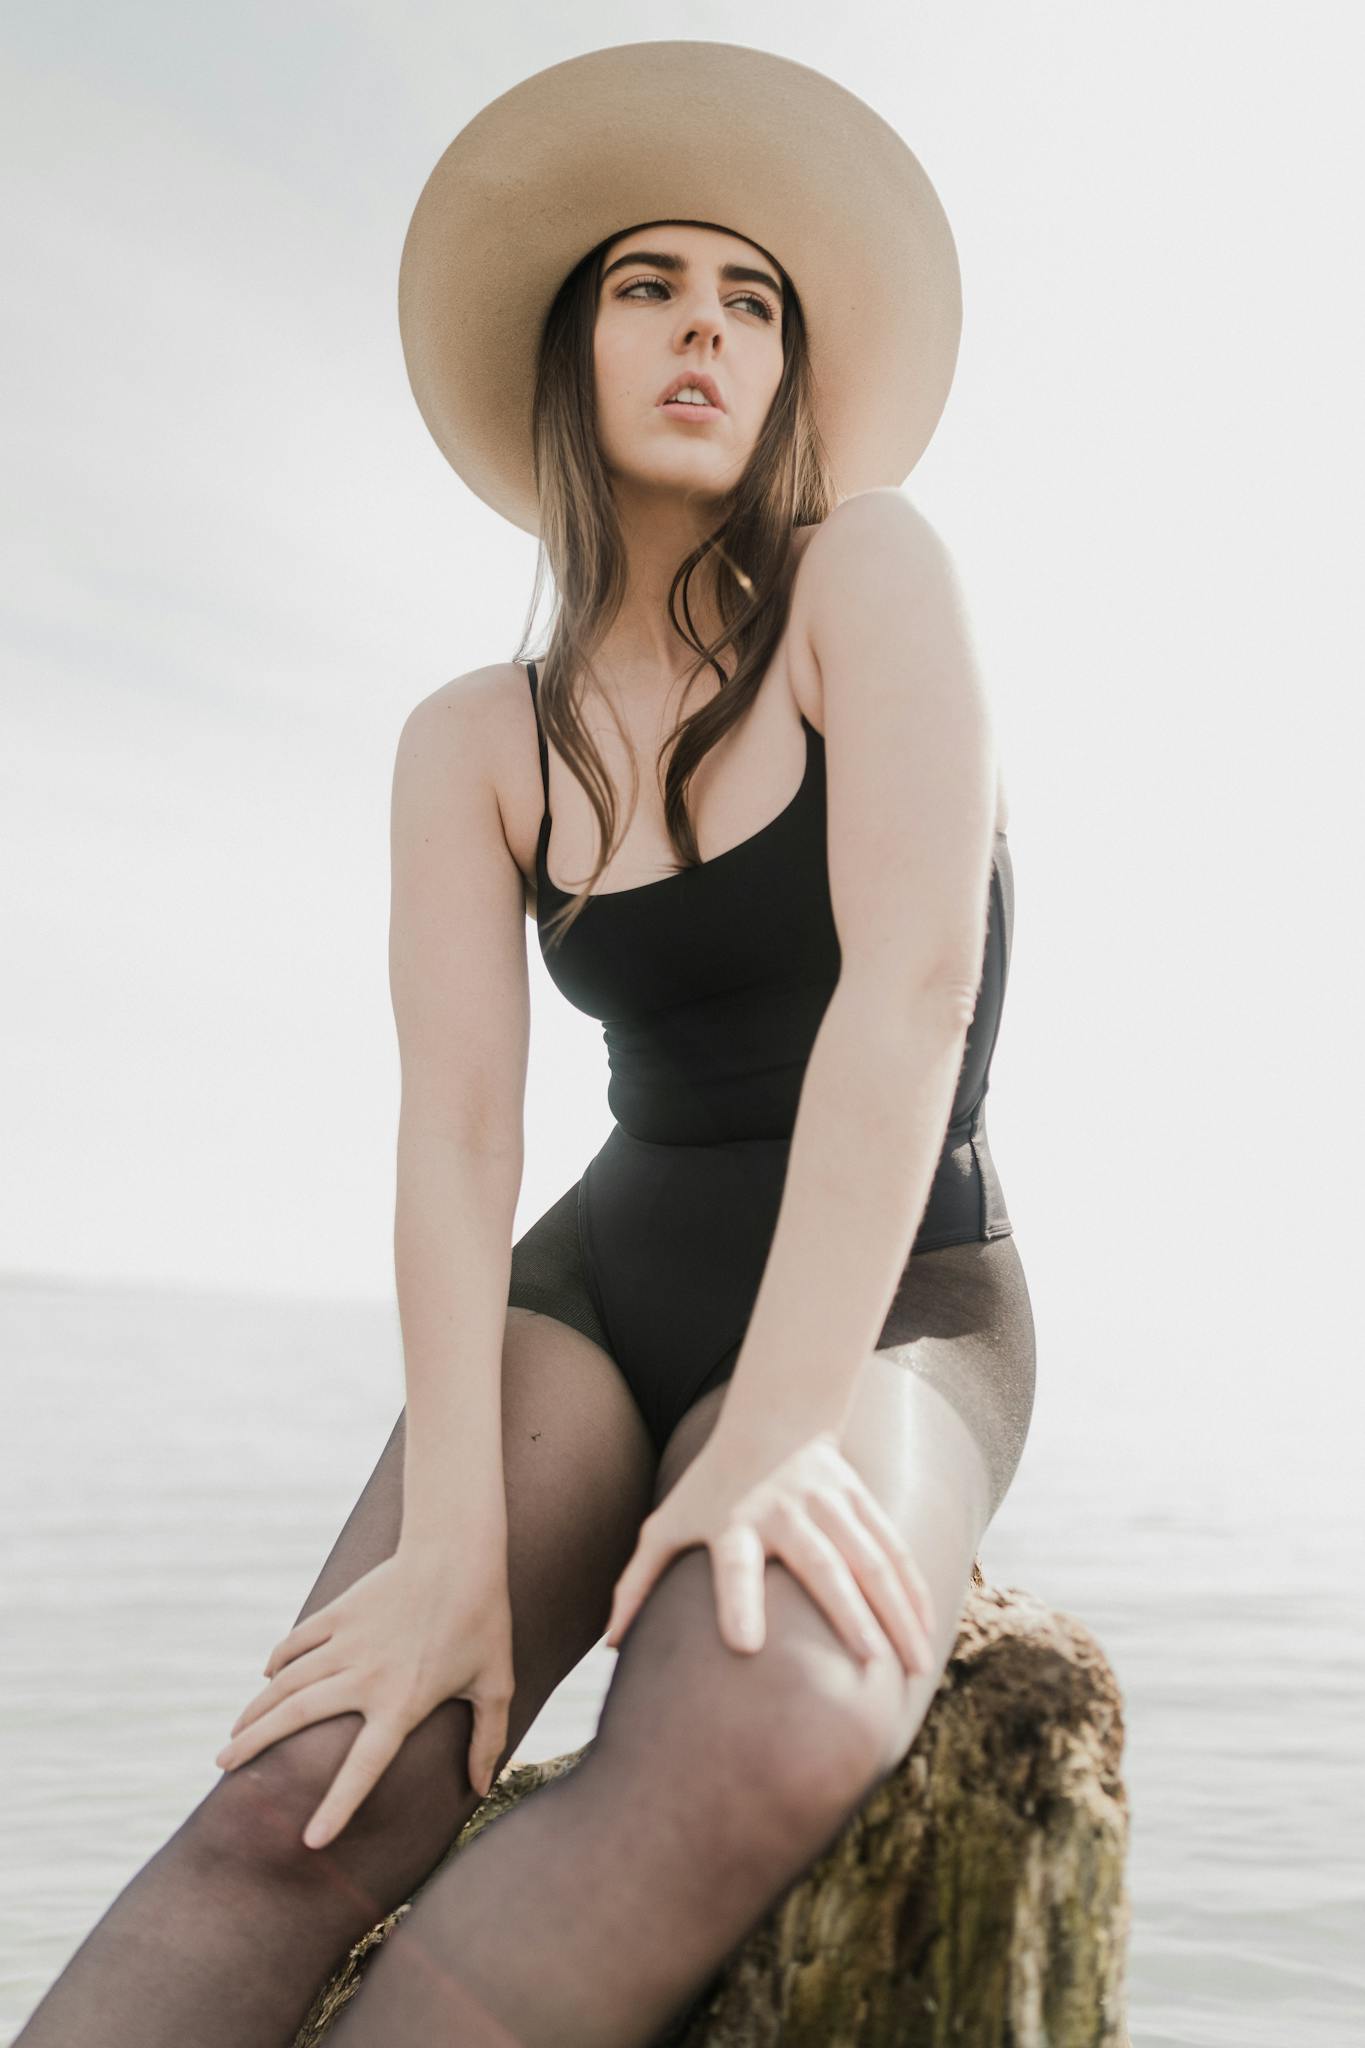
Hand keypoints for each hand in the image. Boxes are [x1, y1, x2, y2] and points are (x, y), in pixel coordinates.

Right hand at [214, 1548, 514, 1848]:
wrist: (458, 1550)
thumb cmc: (484, 1620)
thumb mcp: (496, 1683)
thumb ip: (486, 1740)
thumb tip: (478, 1790)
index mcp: (403, 1703)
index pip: (364, 1767)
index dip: (337, 1806)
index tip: (309, 1840)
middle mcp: (366, 1676)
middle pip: (296, 1718)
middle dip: (253, 1746)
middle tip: (221, 1769)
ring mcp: (347, 1641)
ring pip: (287, 1683)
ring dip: (255, 1710)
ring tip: (232, 1737)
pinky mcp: (340, 1611)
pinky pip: (298, 1642)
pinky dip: (278, 1662)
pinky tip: (267, 1678)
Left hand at [604, 1427, 936, 1671]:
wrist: (770, 1418)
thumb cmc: (709, 1489)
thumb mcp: (666, 1525)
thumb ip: (637, 1583)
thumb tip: (609, 1644)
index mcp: (732, 1522)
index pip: (733, 1563)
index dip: (735, 1601)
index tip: (744, 1646)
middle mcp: (784, 1511)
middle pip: (821, 1563)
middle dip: (847, 1612)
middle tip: (867, 1663)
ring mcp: (829, 1502)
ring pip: (872, 1558)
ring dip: (896, 1610)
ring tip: (914, 1667)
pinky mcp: (861, 1500)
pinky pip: (894, 1548)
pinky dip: (914, 1590)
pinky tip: (929, 1632)